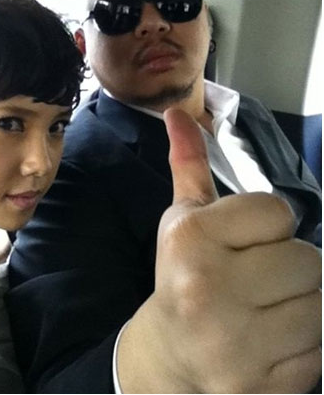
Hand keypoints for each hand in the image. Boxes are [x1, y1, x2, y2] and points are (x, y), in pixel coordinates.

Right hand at [118, 108, 320, 393]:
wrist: (170, 356)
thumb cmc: (181, 275)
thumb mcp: (183, 220)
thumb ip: (189, 164)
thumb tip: (177, 112)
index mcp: (191, 240)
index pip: (278, 212)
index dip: (266, 227)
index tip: (242, 244)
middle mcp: (209, 290)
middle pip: (308, 260)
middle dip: (288, 266)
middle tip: (255, 280)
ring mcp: (237, 345)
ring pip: (322, 305)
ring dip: (301, 304)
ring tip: (265, 310)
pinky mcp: (262, 387)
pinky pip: (320, 350)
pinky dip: (304, 343)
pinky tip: (270, 340)